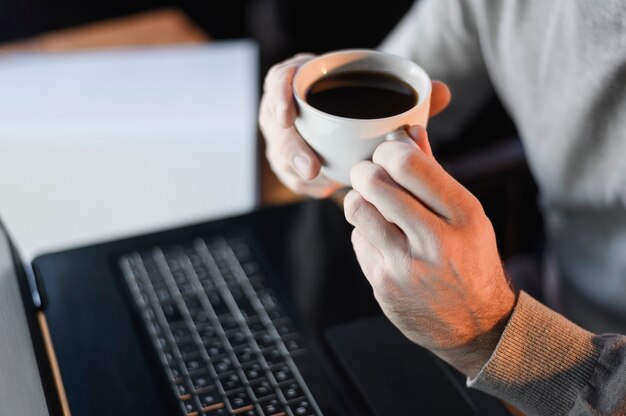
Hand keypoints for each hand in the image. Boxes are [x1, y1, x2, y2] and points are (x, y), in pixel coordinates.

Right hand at [259, 53, 451, 197]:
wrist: (345, 124)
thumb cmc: (363, 104)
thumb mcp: (380, 96)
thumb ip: (407, 95)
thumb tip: (443, 92)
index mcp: (305, 80)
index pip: (279, 81)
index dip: (278, 97)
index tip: (289, 116)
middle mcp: (288, 106)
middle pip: (275, 124)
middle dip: (290, 148)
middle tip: (312, 168)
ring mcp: (284, 134)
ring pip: (279, 153)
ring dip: (296, 171)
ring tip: (320, 183)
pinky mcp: (288, 159)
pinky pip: (289, 173)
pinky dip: (304, 183)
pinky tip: (322, 188)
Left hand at [344, 126, 515, 377]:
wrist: (477, 325)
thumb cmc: (470, 258)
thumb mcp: (465, 215)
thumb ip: (433, 172)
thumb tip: (408, 130)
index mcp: (463, 214)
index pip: (409, 164)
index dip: (386, 151)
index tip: (384, 153)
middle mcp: (437, 239)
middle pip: (375, 182)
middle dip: (364, 171)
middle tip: (366, 174)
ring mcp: (407, 266)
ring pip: (357, 209)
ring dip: (358, 200)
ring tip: (370, 204)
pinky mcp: (384, 285)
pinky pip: (358, 241)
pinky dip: (364, 235)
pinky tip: (381, 242)